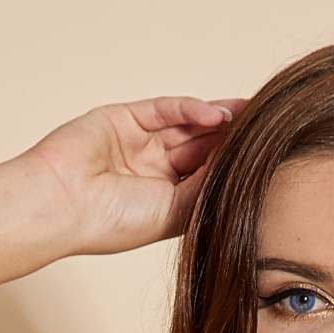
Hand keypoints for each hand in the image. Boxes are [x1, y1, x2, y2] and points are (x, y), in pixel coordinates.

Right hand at [25, 94, 251, 258]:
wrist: (62, 205)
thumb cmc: (112, 223)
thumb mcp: (174, 213)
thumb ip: (207, 187)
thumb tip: (242, 165)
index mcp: (164, 201)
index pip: (207, 177)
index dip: (234, 165)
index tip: (271, 157)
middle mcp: (153, 171)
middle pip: (201, 147)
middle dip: (232, 138)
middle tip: (270, 127)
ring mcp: (138, 142)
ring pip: (187, 125)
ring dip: (219, 119)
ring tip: (254, 114)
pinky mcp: (124, 117)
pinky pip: (165, 109)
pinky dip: (192, 109)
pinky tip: (218, 113)